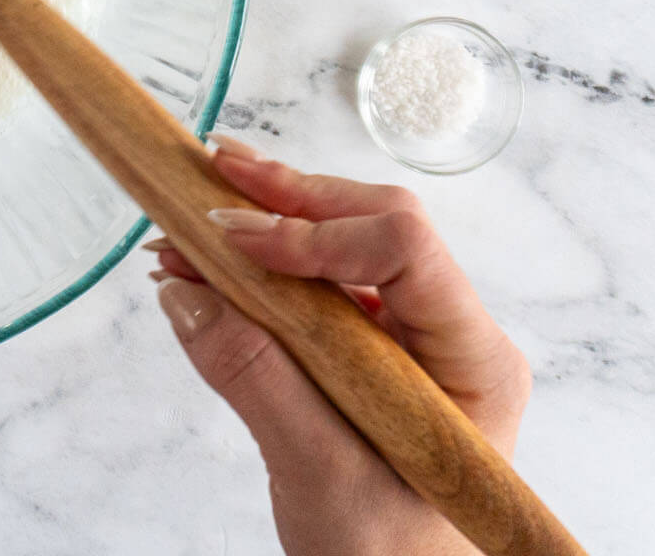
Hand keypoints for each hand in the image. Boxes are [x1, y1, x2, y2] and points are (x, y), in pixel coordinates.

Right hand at [148, 138, 531, 555]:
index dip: (316, 231)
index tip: (233, 237)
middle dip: (284, 200)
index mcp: (472, 359)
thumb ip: (257, 381)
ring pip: (338, 243)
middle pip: (372, 224)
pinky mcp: (365, 349)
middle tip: (204, 177)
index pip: (406, 247)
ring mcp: (408, 338)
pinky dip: (253, 266)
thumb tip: (186, 292)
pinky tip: (201, 263)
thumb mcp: (322, 478)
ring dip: (260, 225)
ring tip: (183, 221)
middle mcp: (448, 332)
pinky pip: (310, 285)